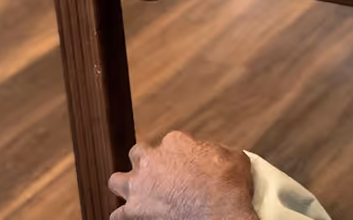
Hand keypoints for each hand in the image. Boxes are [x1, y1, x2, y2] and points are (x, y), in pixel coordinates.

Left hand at [109, 131, 256, 219]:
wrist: (220, 216)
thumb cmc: (230, 186)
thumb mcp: (235, 157)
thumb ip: (219, 151)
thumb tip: (218, 154)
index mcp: (175, 142)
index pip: (169, 143)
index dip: (177, 156)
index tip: (185, 167)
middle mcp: (151, 159)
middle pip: (138, 155)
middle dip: (146, 164)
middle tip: (160, 178)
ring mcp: (139, 186)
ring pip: (117, 181)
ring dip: (127, 187)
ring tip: (139, 197)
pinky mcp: (132, 212)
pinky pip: (118, 215)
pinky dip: (127, 217)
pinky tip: (138, 219)